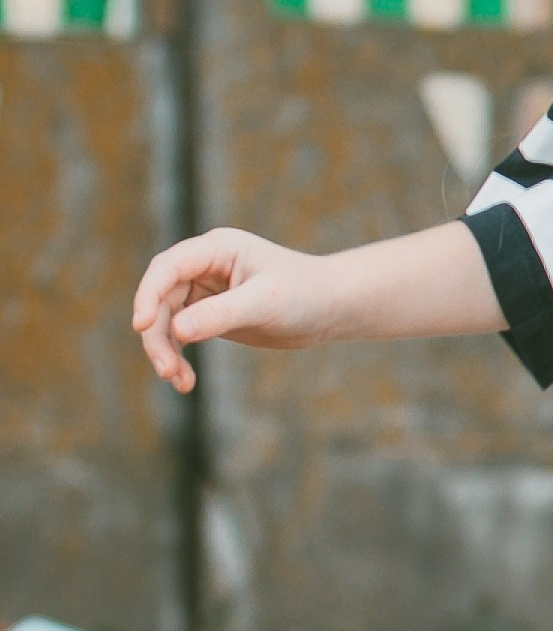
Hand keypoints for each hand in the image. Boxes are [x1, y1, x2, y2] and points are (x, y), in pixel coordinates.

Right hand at [131, 219, 502, 390]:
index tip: (141, 326)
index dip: (148, 294)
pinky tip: (185, 381)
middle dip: (157, 334)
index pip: (167, 267)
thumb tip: (178, 330)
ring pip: (166, 320)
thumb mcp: (264, 303)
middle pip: (160, 297)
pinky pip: (181, 335)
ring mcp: (205, 291)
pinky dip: (178, 356)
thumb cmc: (305, 294)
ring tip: (179, 382)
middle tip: (166, 370)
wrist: (332, 307)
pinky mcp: (211, 314)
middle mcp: (205, 266)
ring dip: (165, 350)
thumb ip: (221, 314)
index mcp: (216, 249)